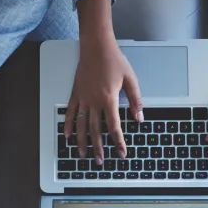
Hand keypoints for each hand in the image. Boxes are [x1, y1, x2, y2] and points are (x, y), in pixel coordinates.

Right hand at [65, 33, 141, 161]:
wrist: (96, 46)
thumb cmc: (113, 60)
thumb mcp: (130, 79)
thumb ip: (135, 100)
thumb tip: (139, 117)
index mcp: (109, 99)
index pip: (114, 127)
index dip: (118, 142)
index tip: (121, 153)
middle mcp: (94, 102)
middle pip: (95, 130)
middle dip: (99, 148)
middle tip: (100, 161)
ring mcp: (83, 98)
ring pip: (81, 125)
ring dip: (82, 142)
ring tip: (83, 154)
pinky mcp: (75, 93)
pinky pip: (70, 113)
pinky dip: (69, 126)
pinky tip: (68, 136)